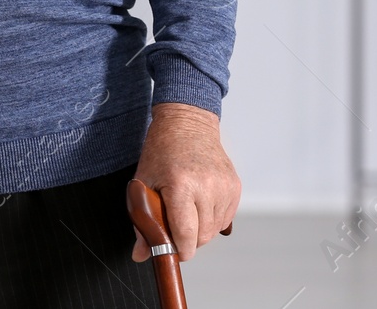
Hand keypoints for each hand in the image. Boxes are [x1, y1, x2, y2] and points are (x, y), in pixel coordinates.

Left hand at [129, 103, 239, 262]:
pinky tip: (200, 203)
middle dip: (188, 241)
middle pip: (203, 237)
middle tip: (175, 227)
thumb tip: (142, 254)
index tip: (173, 251)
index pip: (186, 235)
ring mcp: (224, 186)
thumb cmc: (162, 151)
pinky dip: (212, 219)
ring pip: (215, 230)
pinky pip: (225, 218)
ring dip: (200, 230)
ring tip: (187, 210)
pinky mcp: (235, 186)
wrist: (187, 123)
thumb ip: (142, 222)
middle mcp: (207, 186)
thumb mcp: (143, 183)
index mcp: (181, 185)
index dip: (179, 250)